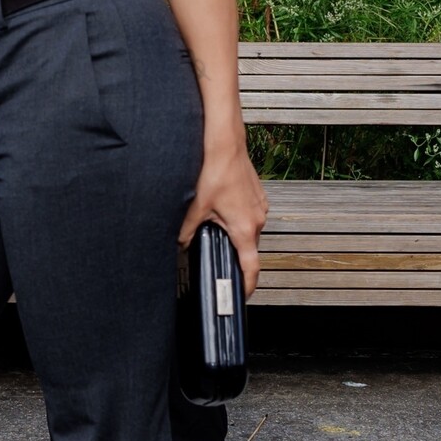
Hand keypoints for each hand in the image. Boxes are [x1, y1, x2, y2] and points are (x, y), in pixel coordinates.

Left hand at [179, 138, 267, 295]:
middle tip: (219, 251)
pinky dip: (239, 217)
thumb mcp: (196, 206)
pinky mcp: (258, 196)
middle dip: (234, 252)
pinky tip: (224, 207)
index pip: (251, 267)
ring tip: (217, 222)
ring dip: (235, 232)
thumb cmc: (217, 171)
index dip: (248, 285)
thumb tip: (180, 242)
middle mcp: (257, 219)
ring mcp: (260, 207)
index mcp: (244, 228)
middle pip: (248, 248)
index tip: (244, 294)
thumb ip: (187, 230)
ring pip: (248, 230)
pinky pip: (250, 214)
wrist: (226, 146)